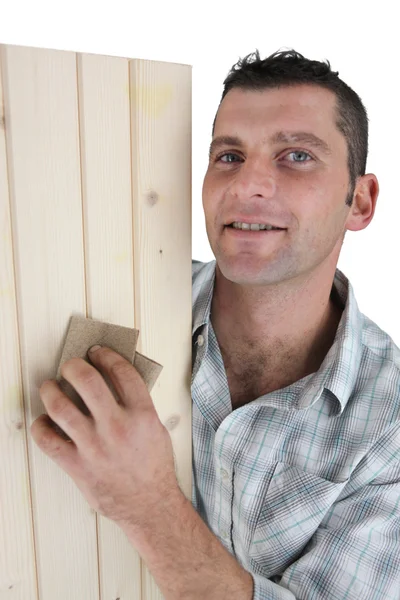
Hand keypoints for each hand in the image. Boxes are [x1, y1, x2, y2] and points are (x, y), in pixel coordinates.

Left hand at [31, 345, 178, 532]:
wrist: (149, 505)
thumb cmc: (154, 467)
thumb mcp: (156, 428)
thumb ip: (137, 404)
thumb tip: (114, 380)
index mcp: (142, 415)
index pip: (121, 371)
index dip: (106, 355)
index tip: (97, 352)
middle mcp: (117, 426)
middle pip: (87, 380)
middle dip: (73, 366)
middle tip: (69, 366)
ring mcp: (95, 447)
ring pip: (60, 406)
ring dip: (50, 390)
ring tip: (49, 387)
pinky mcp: (78, 466)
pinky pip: (47, 439)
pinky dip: (41, 425)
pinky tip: (46, 421)